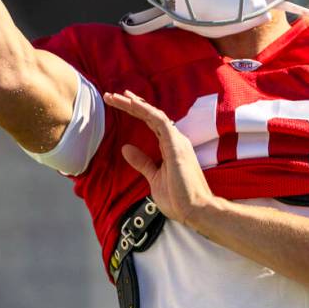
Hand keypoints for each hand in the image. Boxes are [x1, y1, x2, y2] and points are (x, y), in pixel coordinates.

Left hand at [104, 91, 216, 228]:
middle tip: (111, 96)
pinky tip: (133, 104)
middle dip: (131, 104)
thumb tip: (126, 149)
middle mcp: (175, 139)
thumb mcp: (154, 178)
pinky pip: (160, 122)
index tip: (120, 102)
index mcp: (170, 146)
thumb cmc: (179, 198)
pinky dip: (147, 111)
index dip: (136, 111)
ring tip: (116, 97)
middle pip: (150, 115)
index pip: (151, 123)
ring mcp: (177, 141)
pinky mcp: (177, 146)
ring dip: (134, 104)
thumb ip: (142, 162)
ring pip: (154, 115)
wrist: (196, 211)